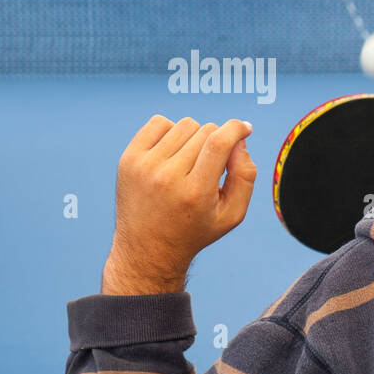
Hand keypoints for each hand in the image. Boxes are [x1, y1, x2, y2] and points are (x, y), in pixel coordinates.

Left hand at [102, 116, 256, 294]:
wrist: (147, 250)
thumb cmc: (194, 230)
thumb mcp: (231, 215)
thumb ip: (245, 176)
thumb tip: (240, 140)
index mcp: (194, 193)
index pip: (219, 142)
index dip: (237, 128)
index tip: (245, 128)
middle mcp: (167, 177)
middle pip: (205, 131)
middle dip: (217, 141)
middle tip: (210, 166)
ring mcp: (143, 166)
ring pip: (184, 125)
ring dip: (194, 137)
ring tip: (190, 163)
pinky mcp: (128, 159)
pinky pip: (159, 123)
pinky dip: (171, 131)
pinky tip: (172, 154)